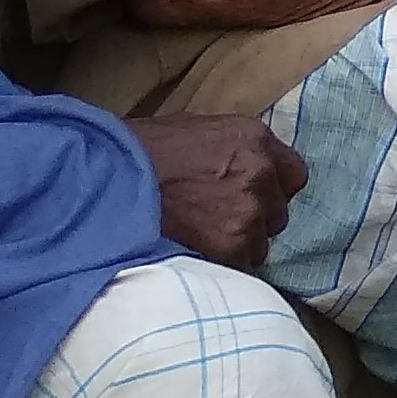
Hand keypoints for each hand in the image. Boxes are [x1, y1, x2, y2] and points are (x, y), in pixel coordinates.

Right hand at [129, 116, 307, 271]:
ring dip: (237, 245)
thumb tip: (242, 169)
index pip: (293, 176)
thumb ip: (232, 152)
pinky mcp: (230, 245)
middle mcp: (260, 173)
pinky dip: (220, 264)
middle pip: (278, 212)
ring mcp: (248, 211)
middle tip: (217, 223)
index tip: (252, 199)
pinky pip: (240, 265)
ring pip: (260, 243)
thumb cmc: (138, 155)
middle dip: (254, 220)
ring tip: (199, 241)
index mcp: (254, 139)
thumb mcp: (195, 133)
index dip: (272, 191)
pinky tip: (193, 253)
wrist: (103, 183)